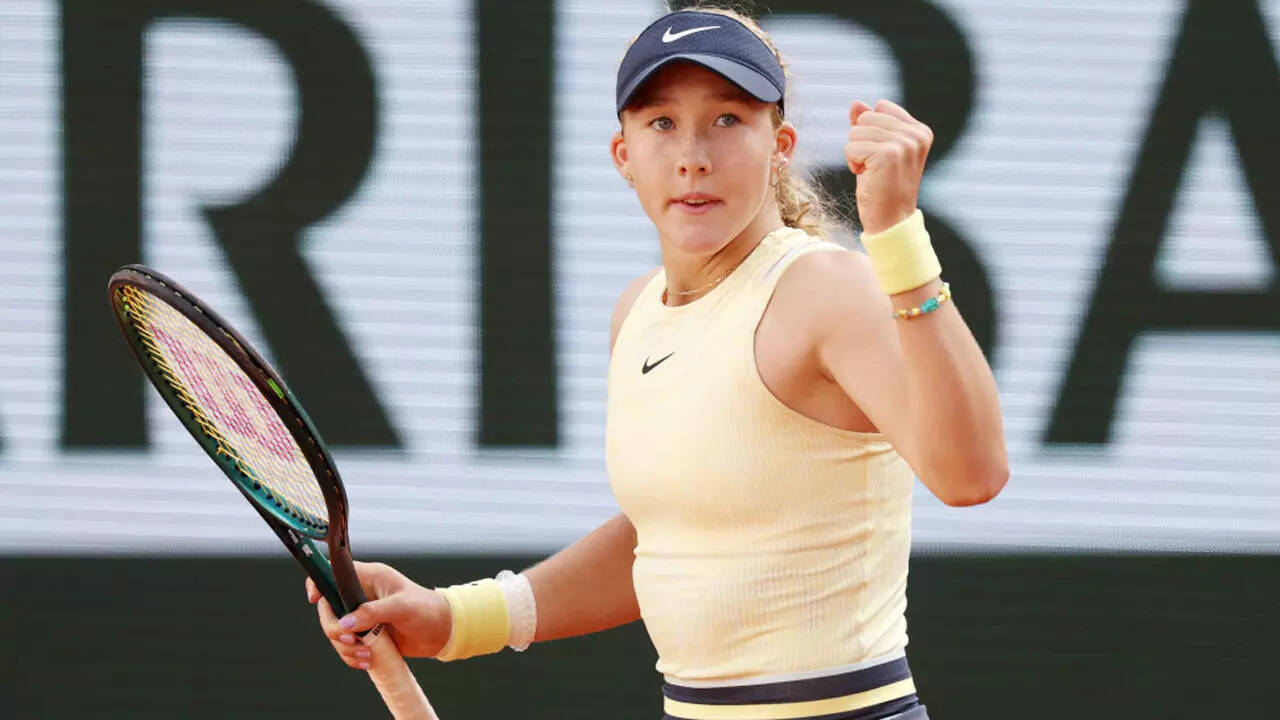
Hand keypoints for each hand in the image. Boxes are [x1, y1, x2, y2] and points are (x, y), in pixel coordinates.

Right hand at [306, 561, 451, 668]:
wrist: (442, 631)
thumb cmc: (427, 609)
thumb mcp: (401, 607)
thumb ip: (373, 613)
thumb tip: (346, 624)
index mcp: (368, 577)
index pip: (333, 574)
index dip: (318, 584)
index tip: (315, 599)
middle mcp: (360, 595)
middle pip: (329, 610)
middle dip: (335, 628)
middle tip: (351, 640)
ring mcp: (362, 616)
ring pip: (336, 632)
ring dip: (345, 648)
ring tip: (366, 656)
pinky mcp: (366, 635)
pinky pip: (348, 647)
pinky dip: (352, 657)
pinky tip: (367, 662)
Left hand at [843, 99, 933, 233]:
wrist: (891, 221)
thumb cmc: (883, 187)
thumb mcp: (877, 150)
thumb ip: (868, 125)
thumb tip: (856, 103)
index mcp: (920, 130)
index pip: (880, 108)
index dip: (871, 133)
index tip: (883, 157)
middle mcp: (916, 135)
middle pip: (866, 118)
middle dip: (862, 143)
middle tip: (876, 167)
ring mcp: (904, 144)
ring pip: (856, 131)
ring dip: (856, 154)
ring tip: (873, 173)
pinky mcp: (888, 154)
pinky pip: (851, 146)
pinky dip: (852, 163)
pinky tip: (868, 177)